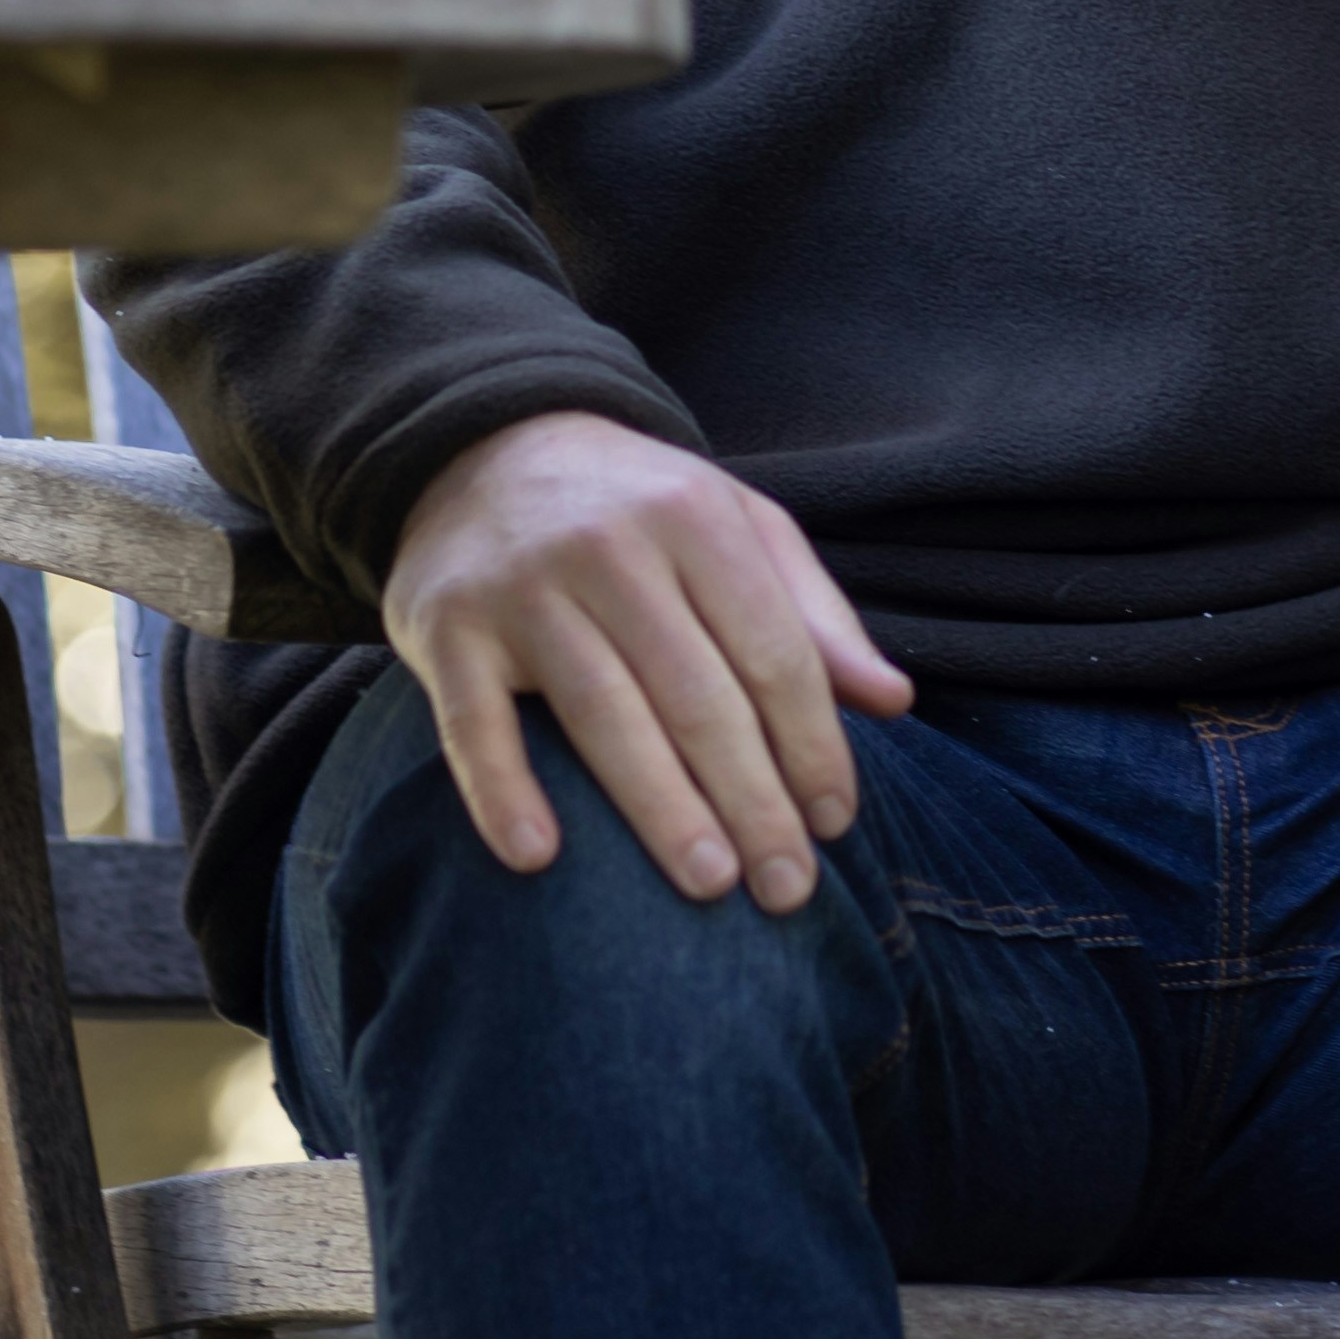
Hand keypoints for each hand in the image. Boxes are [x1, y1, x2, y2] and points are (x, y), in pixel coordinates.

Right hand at [380, 410, 916, 908]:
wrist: (482, 448)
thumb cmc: (637, 510)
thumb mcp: (738, 526)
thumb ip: (814, 614)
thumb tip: (894, 700)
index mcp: (697, 517)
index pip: (773, 651)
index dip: (812, 744)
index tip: (836, 825)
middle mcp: (610, 547)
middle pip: (698, 695)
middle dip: (753, 800)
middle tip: (788, 889)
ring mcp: (522, 588)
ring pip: (604, 713)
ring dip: (661, 809)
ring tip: (710, 885)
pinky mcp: (445, 627)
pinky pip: (473, 722)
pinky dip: (502, 790)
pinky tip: (539, 857)